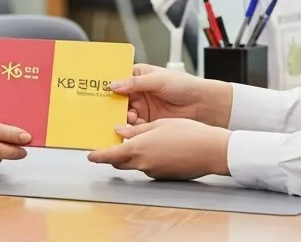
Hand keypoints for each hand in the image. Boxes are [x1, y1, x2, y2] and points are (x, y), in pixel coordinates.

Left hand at [87, 119, 230, 180]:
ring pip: (135, 164)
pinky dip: (147, 159)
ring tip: (142, 140)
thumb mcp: (158, 125)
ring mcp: (154, 172)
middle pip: (120, 162)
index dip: (98, 156)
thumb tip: (120, 132)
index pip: (110, 156)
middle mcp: (143, 163)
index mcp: (139, 149)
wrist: (210, 150)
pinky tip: (159, 148)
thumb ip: (136, 131)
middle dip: (114, 155)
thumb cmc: (187, 133)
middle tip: (113, 144)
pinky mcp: (163, 176)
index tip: (90, 155)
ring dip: (132, 156)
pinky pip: (149, 167)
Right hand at [109, 64, 232, 127]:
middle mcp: (138, 92)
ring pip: (123, 113)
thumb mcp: (158, 79)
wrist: (204, 105)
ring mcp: (143, 108)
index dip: (107, 83)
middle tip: (101, 108)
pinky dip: (127, 129)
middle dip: (109, 103)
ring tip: (119, 118)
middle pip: (117, 98)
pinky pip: (132, 126)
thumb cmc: (185, 86)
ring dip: (119, 117)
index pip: (118, 78)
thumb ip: (135, 83)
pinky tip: (125, 129)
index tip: (94, 88)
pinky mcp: (148, 122)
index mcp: (140, 76)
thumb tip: (114, 85)